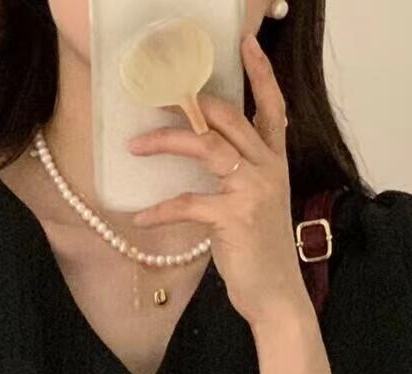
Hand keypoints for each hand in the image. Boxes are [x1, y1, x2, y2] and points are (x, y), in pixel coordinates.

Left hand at [126, 31, 306, 328]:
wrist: (275, 294)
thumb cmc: (260, 250)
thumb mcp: (257, 203)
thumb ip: (240, 173)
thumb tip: (202, 149)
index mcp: (275, 162)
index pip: (272, 107)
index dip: (260, 73)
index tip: (245, 42)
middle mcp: (268, 169)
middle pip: (226, 117)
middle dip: (188, 104)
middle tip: (155, 99)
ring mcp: (252, 191)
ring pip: (206, 147)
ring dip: (166, 141)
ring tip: (137, 146)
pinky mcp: (233, 218)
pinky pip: (188, 203)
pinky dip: (160, 210)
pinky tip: (142, 216)